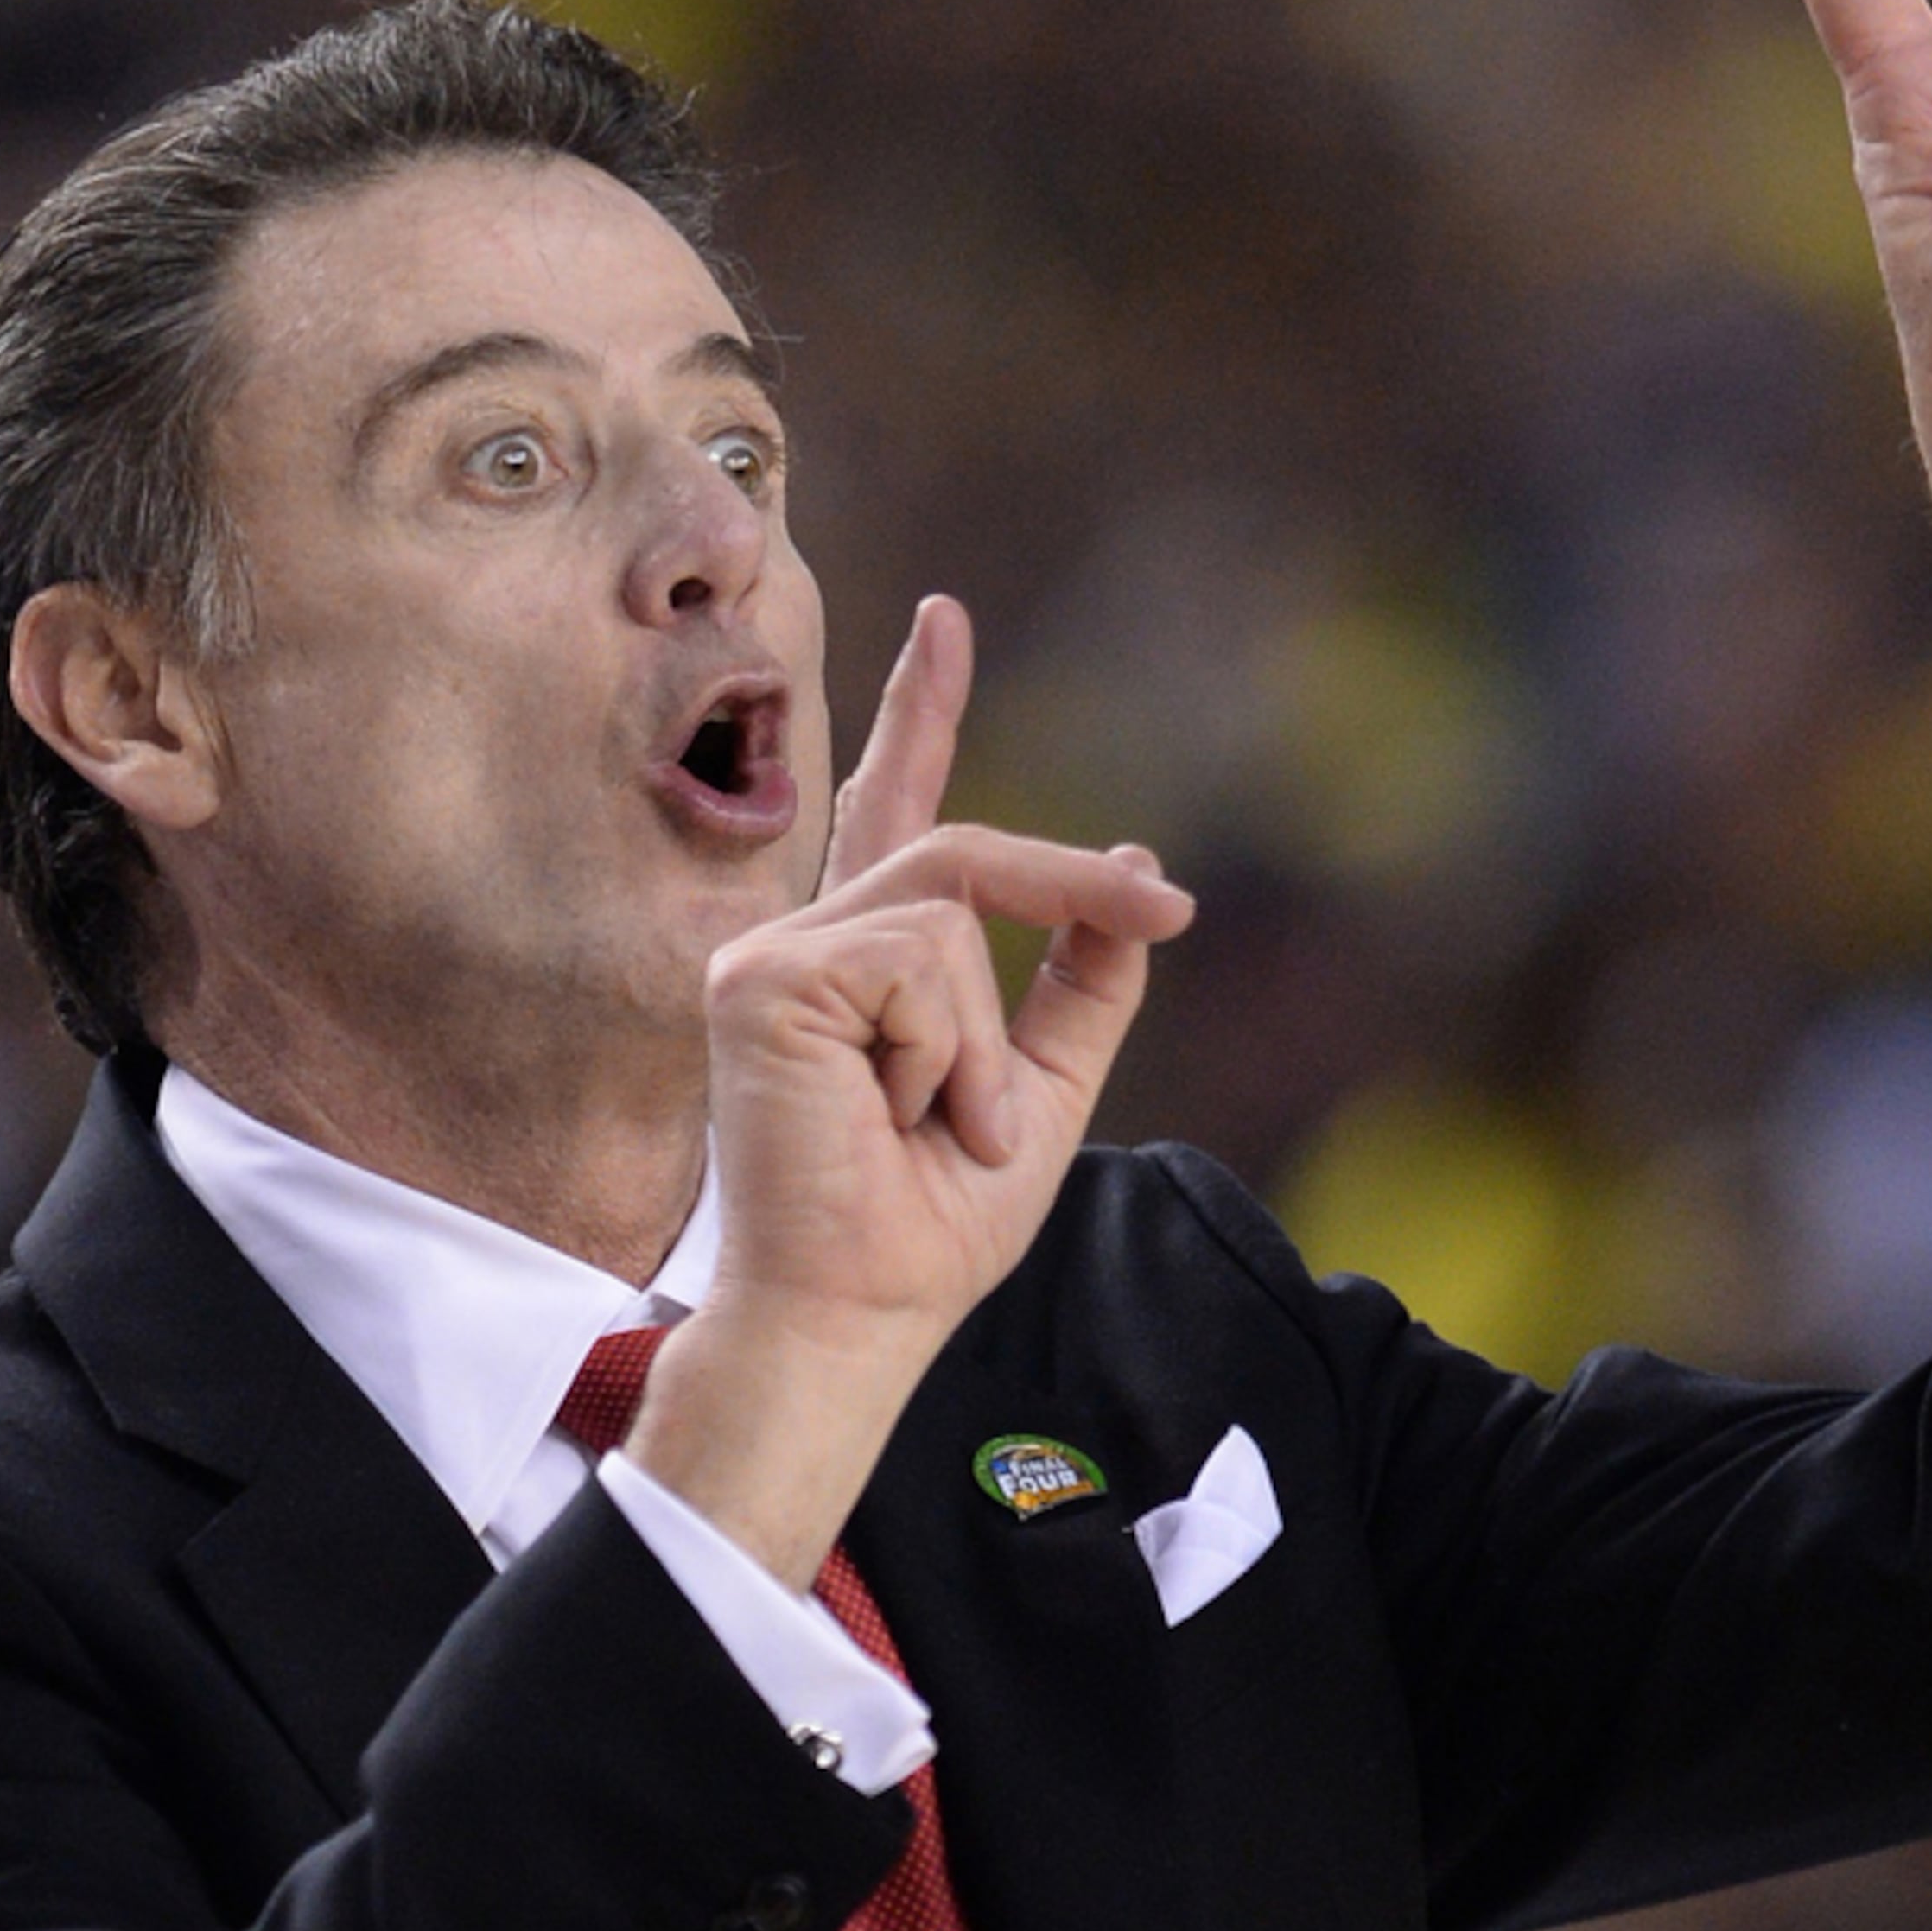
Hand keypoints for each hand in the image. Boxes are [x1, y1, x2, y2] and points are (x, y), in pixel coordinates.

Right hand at [628, 597, 1194, 1584]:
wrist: (863, 1309)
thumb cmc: (930, 1225)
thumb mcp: (1046, 1088)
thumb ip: (1083, 982)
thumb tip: (1138, 871)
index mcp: (866, 968)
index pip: (900, 816)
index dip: (922, 714)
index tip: (946, 620)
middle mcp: (809, 945)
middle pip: (961, 855)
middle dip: (1074, 890)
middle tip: (1170, 916)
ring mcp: (774, 956)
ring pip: (952, 920)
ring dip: (984, 1047)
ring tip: (947, 1125)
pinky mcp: (761, 978)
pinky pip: (918, 960)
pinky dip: (945, 1050)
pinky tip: (894, 1109)